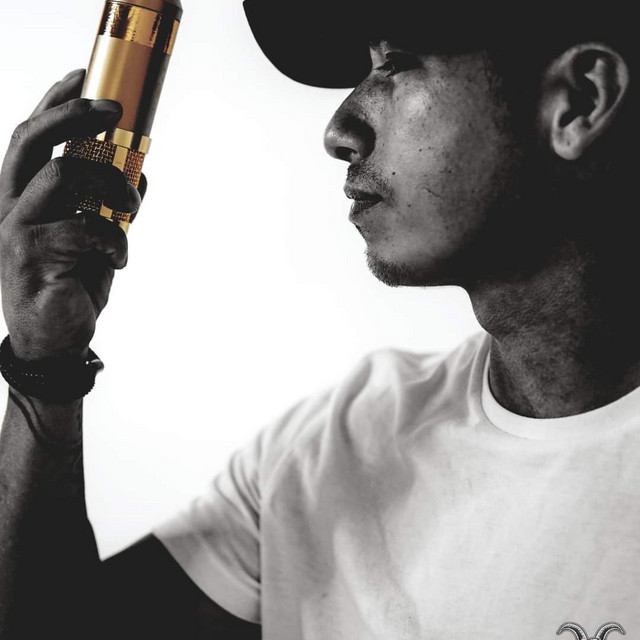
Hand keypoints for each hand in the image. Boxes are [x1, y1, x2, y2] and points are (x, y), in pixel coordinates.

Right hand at [0, 69, 146, 360]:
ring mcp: (16, 228)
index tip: (84, 74)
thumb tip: (141, 170)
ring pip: (65, 173)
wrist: (55, 335)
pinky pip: (85, 227)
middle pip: (34, 138)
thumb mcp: (95, 234)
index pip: (31, 134)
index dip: (55, 100)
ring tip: (131, 210)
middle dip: (76, 114)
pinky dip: (116, 240)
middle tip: (116, 110)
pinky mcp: (32, 255)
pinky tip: (119, 259)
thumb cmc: (73, 279)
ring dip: (112, 186)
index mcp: (24, 194)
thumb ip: (110, 202)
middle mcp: (11, 203)